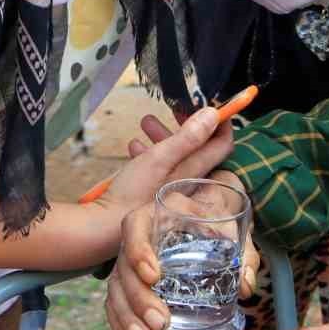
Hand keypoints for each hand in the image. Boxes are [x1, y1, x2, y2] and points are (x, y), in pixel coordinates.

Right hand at [88, 108, 233, 254]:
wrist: (105, 226)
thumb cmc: (134, 192)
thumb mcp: (161, 157)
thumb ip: (188, 137)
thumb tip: (213, 114)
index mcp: (196, 169)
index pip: (223, 143)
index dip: (222, 121)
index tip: (212, 103)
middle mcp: (188, 177)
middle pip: (198, 145)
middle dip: (187, 123)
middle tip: (176, 107)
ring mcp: (171, 185)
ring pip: (174, 153)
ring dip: (163, 134)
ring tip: (145, 121)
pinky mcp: (154, 190)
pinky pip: (158, 166)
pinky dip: (149, 151)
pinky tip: (134, 145)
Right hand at [106, 168, 258, 329]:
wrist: (211, 221)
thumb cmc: (219, 224)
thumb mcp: (234, 232)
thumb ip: (244, 255)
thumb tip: (246, 286)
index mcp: (160, 213)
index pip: (135, 226)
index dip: (138, 250)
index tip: (154, 276)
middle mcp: (140, 237)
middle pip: (124, 266)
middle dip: (139, 298)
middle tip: (161, 321)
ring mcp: (130, 261)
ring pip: (117, 289)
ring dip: (127, 318)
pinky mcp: (129, 282)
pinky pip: (116, 303)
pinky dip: (121, 325)